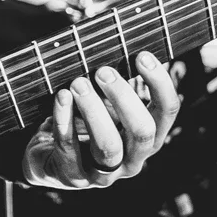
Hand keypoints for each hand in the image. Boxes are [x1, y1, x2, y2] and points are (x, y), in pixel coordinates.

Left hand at [22, 51, 181, 189]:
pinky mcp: (74, 177)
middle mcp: (133, 159)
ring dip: (94, 112)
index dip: (159, 83)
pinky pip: (70, 150)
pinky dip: (64, 121)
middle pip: (142, 131)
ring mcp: (104, 174)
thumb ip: (116, 81)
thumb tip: (119, 39)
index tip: (141, 55)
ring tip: (77, 83)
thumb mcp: (105, 103)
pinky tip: (60, 97)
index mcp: (149, 137)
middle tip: (102, 71)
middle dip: (123, 98)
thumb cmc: (83, 121)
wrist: (49, 157)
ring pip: (108, 147)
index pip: (168, 111)